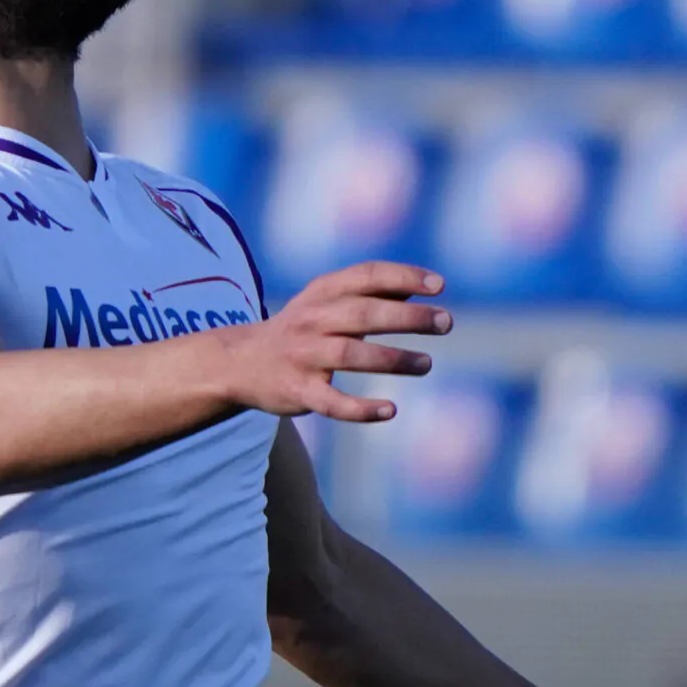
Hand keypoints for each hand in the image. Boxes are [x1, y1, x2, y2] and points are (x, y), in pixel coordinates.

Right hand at [217, 262, 448, 421]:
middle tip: (446, 323)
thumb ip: (370, 293)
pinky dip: (360, 408)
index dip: (404, 276)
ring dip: (393, 359)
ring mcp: (303, 356)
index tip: (439, 285)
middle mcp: (312, 319)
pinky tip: (389, 411)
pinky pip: (331, 402)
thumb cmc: (301, 329)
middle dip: (408, 317)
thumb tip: (423, 287)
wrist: (240, 363)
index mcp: (322, 292)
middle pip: (364, 313)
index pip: (366, 275)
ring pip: (351, 354)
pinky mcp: (297, 391)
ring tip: (426, 363)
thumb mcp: (326, 302)